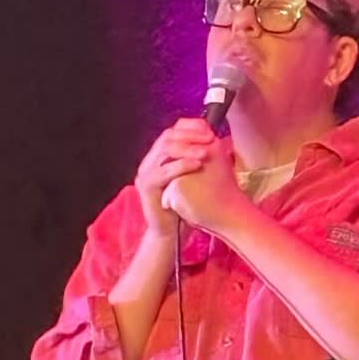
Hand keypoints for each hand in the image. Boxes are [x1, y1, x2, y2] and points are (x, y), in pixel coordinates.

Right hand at [135, 118, 218, 236]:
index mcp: (159, 156)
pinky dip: (181, 165)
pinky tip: (196, 164)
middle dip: (190, 135)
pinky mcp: (146, 186)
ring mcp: (145, 172)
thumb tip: (213, 137)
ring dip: (187, 148)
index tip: (210, 130)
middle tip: (209, 138)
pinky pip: (163, 171)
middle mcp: (149, 160)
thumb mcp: (193, 176)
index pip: (173, 131)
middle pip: (168, 136)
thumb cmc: (185, 204)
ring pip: (164, 150)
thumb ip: (196, 157)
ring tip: (205, 151)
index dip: (191, 127)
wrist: (171, 232)